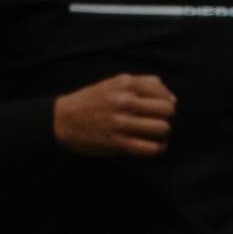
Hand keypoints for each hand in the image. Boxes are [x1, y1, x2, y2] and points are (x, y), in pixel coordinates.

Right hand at [54, 72, 175, 158]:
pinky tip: (156, 148)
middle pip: (167, 110)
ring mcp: (121, 123)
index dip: (168, 102)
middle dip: (167, 117)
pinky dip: (158, 149)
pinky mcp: (116, 143)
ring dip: (163, 134)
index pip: (163, 93)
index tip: (164, 109)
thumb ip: (141, 84)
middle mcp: (125, 101)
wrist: (61, 120)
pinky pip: (149, 148)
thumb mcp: (113, 84)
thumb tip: (171, 97)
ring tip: (158, 135)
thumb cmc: (90, 101)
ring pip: (162, 128)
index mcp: (125, 84)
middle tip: (161, 122)